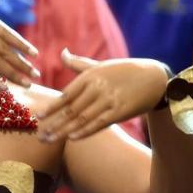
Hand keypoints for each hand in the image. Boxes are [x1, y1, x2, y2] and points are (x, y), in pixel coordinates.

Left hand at [36, 49, 167, 141]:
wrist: (155, 78)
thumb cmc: (123, 71)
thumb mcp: (100, 65)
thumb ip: (78, 63)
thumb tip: (62, 52)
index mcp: (90, 76)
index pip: (66, 95)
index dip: (51, 107)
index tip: (38, 116)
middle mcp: (97, 88)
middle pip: (71, 110)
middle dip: (54, 124)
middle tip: (39, 136)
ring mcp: (109, 100)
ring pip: (82, 118)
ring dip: (64, 131)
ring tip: (50, 140)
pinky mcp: (121, 111)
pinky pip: (100, 123)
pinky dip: (85, 131)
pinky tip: (72, 138)